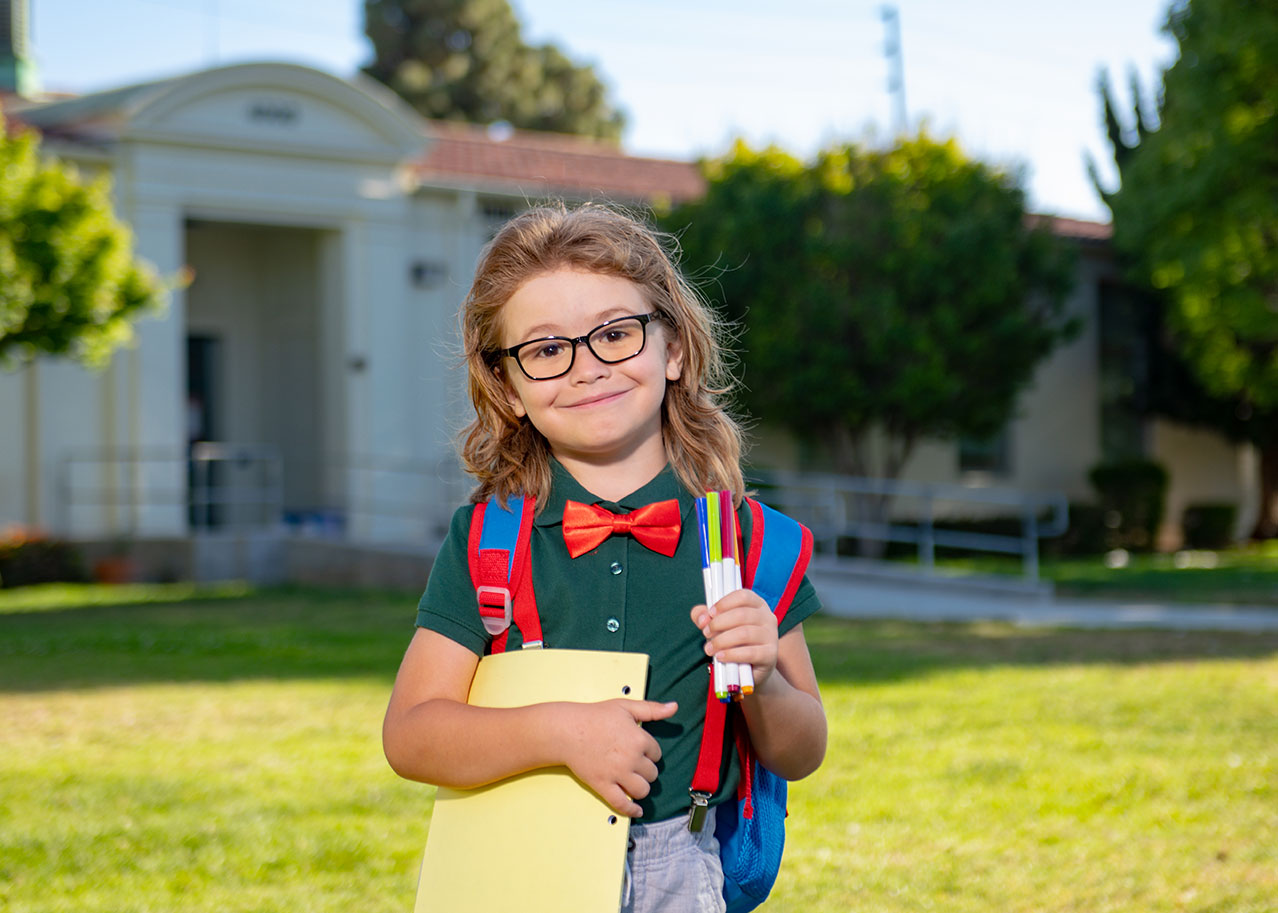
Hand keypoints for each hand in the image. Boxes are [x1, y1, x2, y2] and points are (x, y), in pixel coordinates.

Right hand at [555, 699, 677, 817]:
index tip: (640, 749)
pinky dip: (632, 810)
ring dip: (641, 787)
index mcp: (639, 739)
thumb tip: (674, 707)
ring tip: (635, 782)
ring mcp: (618, 774)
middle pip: (652, 773)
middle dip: (646, 769)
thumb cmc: (595, 716)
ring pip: (643, 790)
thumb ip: (652, 709)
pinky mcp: (604, 786)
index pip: (657, 754)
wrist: (568, 730)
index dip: (650, 752)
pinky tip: (637, 810)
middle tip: (635, 764)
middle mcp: (632, 759)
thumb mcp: (626, 706)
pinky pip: (622, 804)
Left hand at [691, 589, 779, 690]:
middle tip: (706, 633)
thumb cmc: (733, 642)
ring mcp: (771, 636)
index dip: (724, 603)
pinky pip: (750, 653)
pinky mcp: (771, 655)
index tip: (710, 613)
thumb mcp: (718, 626)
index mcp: (757, 605)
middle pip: (742, 614)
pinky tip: (720, 657)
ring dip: (722, 641)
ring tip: (710, 649)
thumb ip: (705, 617)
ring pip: (745, 633)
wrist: (749, 671)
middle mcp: (768, 617)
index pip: (743, 596)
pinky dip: (732, 654)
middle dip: (718, 624)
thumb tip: (701, 617)